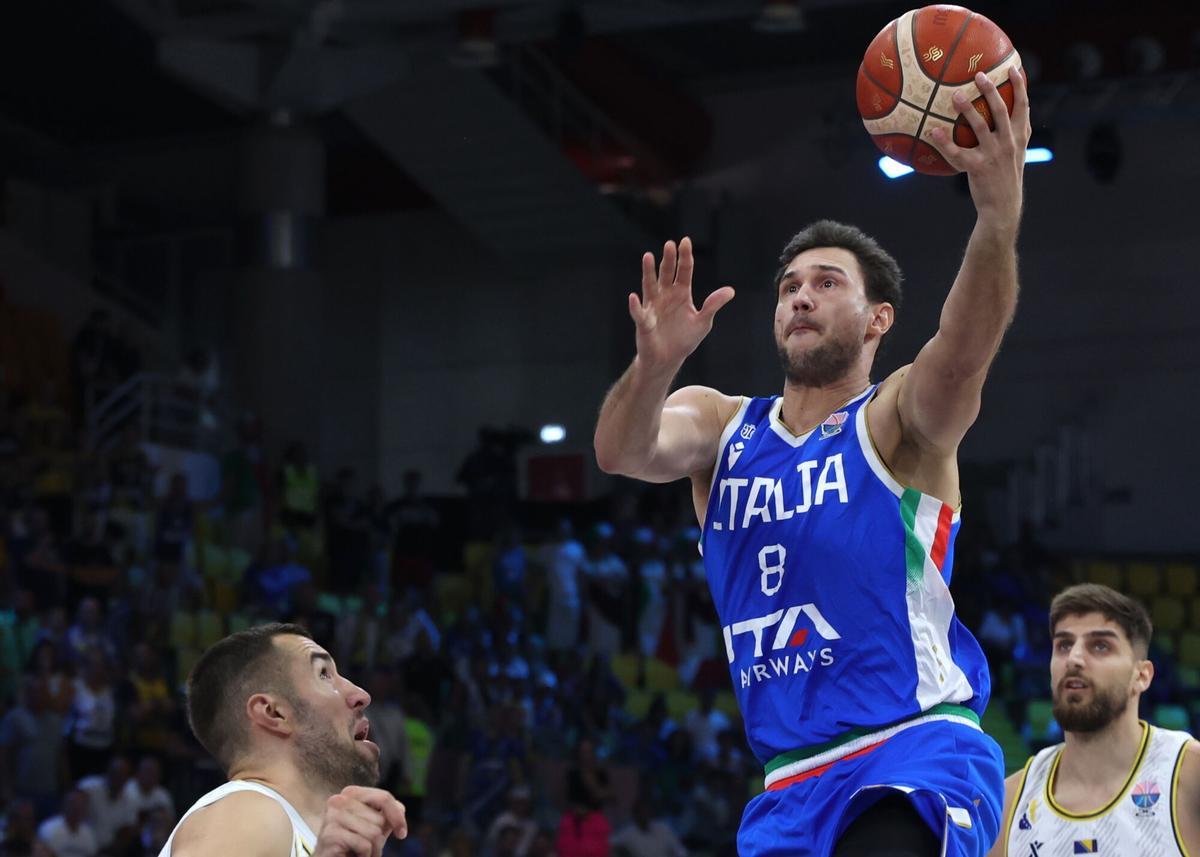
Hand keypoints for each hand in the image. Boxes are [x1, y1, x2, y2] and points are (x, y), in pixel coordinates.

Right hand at [313, 786, 406, 856]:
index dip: (397, 816)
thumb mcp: (372, 827)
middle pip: (380, 819)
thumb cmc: (352, 846)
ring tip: (360, 853)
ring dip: (372, 850)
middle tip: (366, 847)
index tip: (402, 834)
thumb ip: (386, 815)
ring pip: (374, 833)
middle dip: (379, 838)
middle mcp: (339, 800)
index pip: (384, 798)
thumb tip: (400, 808)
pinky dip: (364, 856)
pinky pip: (364, 845)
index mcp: (350, 793)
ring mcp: (332, 816)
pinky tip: (351, 856)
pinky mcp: (331, 835)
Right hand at [629, 237, 733, 372]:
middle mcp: (665, 296)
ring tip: (648, 257)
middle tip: (669, 244)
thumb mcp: (703, 322)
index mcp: (681, 293)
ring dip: (649, 272)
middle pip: (666, 273)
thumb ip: (713, 305)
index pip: (683, 270)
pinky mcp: (644, 322)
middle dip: (668, 259)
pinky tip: (634, 297)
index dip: (684, 256)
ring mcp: (653, 307)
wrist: (668, 359)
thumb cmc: (684, 339)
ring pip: (650, 285)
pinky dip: (636, 306)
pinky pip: (639, 313)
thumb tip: (730, 291)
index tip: (685, 241)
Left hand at [932, 66, 1030, 227]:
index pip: (1023, 106)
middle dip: (990, 90)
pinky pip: (957, 152)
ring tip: (955, 96)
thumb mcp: (1015, 155)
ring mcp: (994, 154)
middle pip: (1001, 110)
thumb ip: (1011, 136)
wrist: (1003, 206)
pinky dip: (944, 142)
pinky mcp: (978, 167)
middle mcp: (1009, 142)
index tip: (1011, 68)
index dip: (1019, 86)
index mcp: (1019, 137)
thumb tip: (999, 117)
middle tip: (978, 74)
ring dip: (968, 109)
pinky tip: (933, 132)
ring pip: (980, 126)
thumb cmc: (1005, 177)